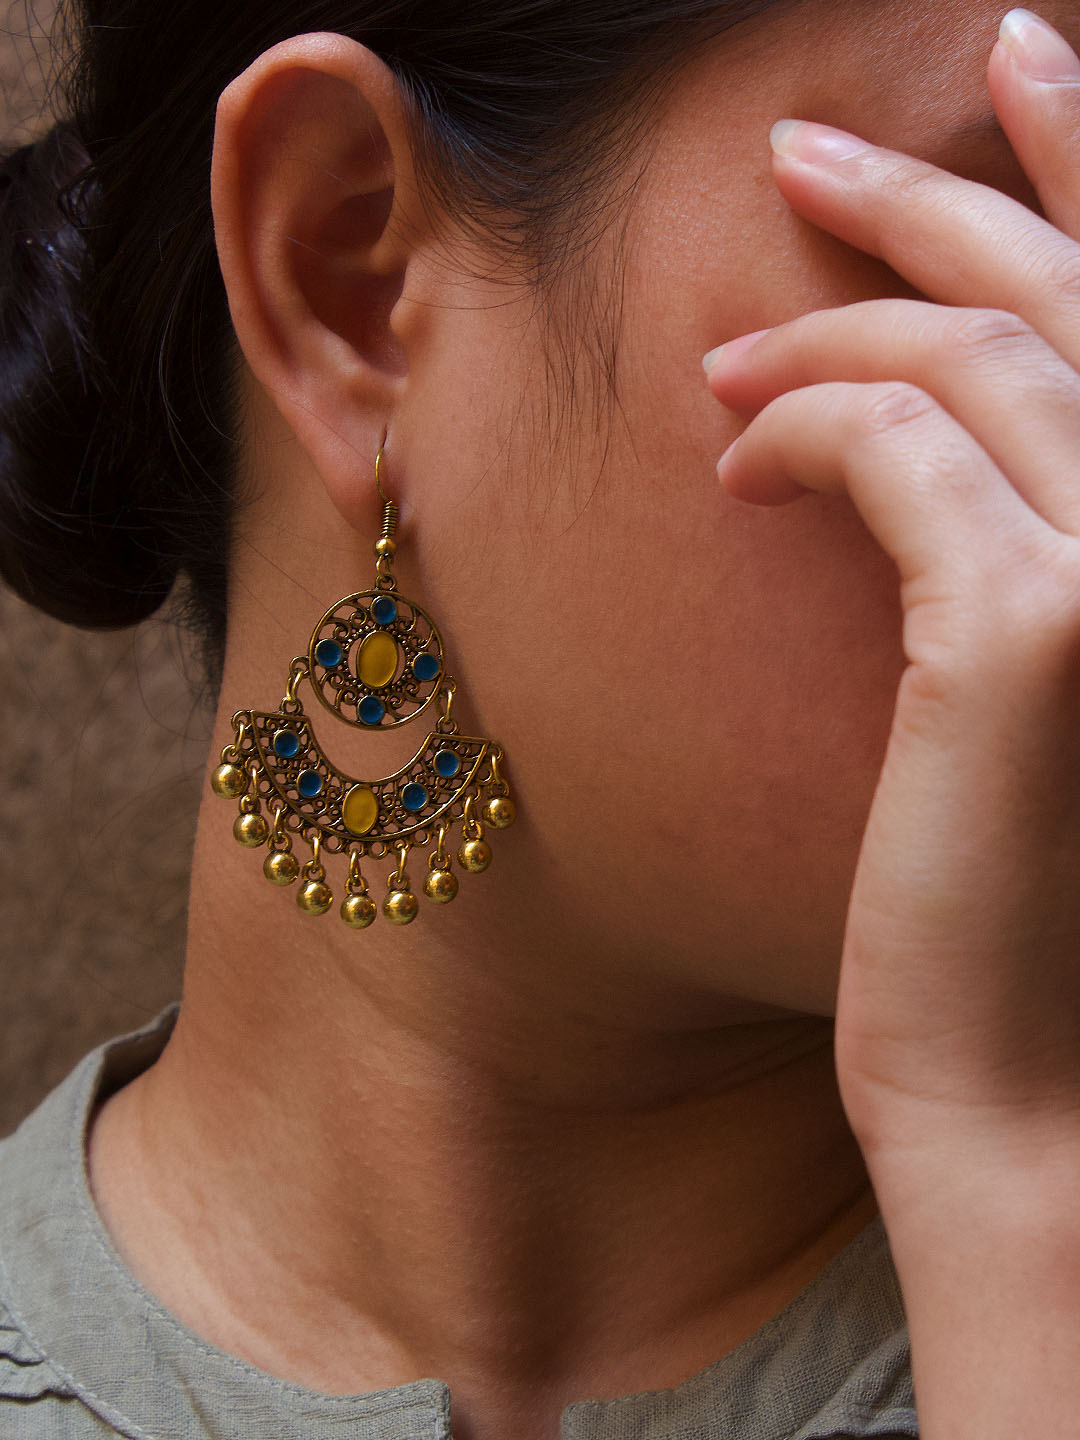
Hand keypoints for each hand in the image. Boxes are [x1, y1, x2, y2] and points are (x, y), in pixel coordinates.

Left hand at [703, 9, 1079, 1180]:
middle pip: (1074, 301)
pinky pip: (893, 453)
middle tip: (810, 142)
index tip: (1016, 59)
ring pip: (974, 362)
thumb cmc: (1028, 928)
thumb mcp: (1046, 708)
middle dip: (947, 191)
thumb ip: (1021, 559)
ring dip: (829, 334)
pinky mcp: (1033, 636)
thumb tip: (907, 446)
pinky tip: (731, 455)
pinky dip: (803, 430)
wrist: (1033, 1106)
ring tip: (722, 362)